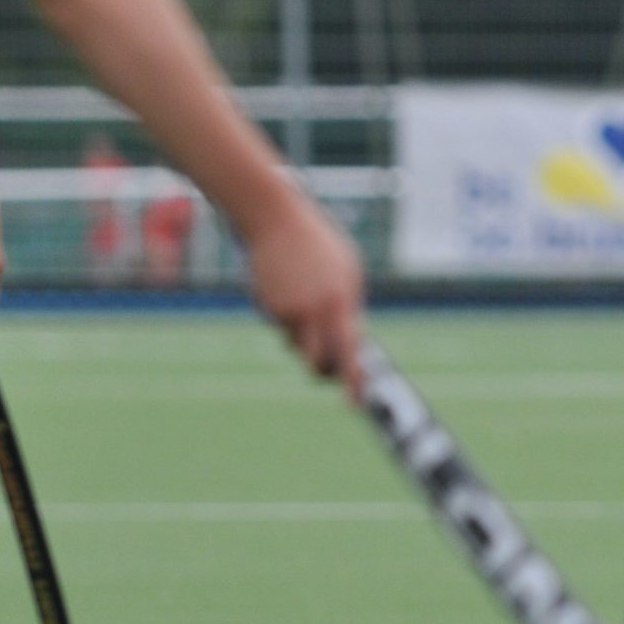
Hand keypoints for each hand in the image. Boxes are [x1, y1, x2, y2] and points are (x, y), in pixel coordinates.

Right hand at [243, 195, 365, 396]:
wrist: (276, 220)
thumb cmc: (319, 246)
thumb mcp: (346, 273)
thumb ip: (348, 309)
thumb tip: (351, 345)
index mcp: (340, 303)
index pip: (348, 352)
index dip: (353, 381)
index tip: (355, 403)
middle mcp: (313, 312)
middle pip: (317, 362)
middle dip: (323, 370)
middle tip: (328, 368)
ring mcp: (287, 311)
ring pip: (298, 343)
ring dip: (303, 335)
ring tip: (305, 297)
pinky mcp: (268, 307)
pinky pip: (282, 325)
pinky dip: (287, 316)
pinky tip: (286, 287)